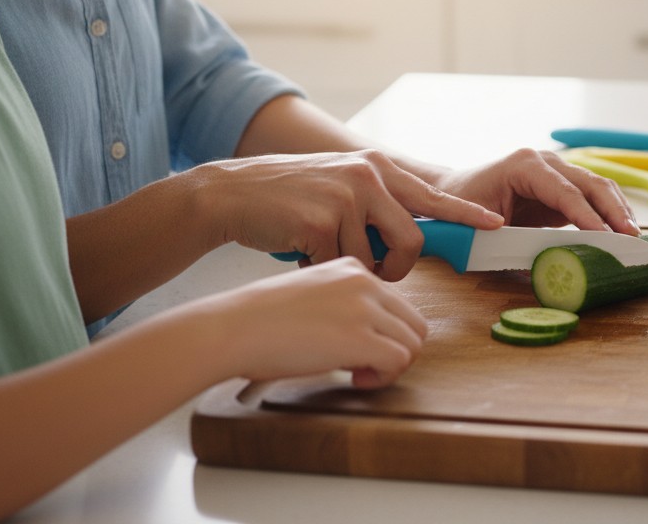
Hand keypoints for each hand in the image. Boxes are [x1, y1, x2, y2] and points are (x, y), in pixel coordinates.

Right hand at [193, 150, 502, 280]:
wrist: (229, 194)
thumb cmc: (285, 200)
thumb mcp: (339, 186)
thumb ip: (374, 202)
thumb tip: (407, 235)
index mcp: (376, 168)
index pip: (432, 195)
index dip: (464, 212)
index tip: (495, 222)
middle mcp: (367, 175)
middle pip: (412, 239)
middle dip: (397, 268)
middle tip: (375, 273)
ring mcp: (344, 195)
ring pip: (372, 259)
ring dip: (349, 269)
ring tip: (318, 252)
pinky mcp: (321, 220)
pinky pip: (339, 266)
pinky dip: (320, 269)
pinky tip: (299, 252)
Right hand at [205, 257, 427, 388]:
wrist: (232, 328)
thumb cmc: (260, 321)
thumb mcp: (313, 296)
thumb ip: (346, 308)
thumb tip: (372, 342)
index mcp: (352, 268)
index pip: (398, 305)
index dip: (387, 335)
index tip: (360, 350)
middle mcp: (363, 282)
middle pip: (414, 323)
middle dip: (397, 351)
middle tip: (365, 368)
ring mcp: (363, 307)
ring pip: (413, 343)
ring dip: (391, 367)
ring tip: (358, 374)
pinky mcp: (358, 336)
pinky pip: (399, 361)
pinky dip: (384, 378)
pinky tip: (355, 379)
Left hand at [430, 148, 639, 234]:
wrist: (452, 192)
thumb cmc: (460, 207)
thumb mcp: (478, 224)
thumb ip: (509, 240)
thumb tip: (547, 261)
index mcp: (524, 166)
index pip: (565, 191)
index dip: (588, 215)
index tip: (607, 237)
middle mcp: (545, 161)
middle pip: (590, 183)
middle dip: (614, 211)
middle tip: (633, 239)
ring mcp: (556, 170)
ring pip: (598, 186)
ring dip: (619, 211)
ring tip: (635, 238)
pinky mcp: (562, 185)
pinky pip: (592, 197)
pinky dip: (610, 213)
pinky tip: (622, 232)